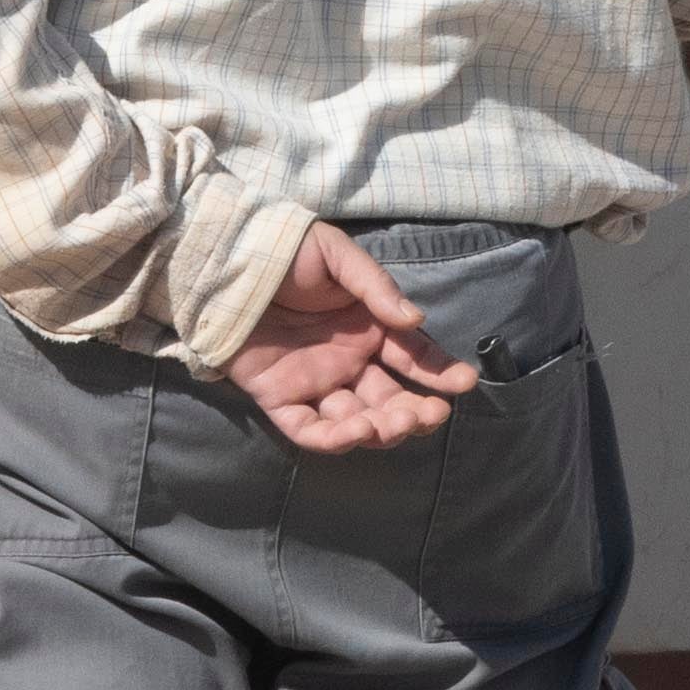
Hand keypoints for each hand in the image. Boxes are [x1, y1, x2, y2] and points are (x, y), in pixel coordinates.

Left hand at [222, 221, 481, 454]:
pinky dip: (334, 438)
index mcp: (366, 328)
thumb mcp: (337, 257)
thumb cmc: (285, 250)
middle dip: (414, 412)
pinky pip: (309, 429)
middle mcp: (346, 360)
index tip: (464, 383)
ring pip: (356, 420)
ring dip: (381, 429)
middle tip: (431, 415)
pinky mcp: (280, 397)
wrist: (224, 259)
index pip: (412, 358)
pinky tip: (356, 432)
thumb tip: (415, 318)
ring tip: (395, 423)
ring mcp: (314, 381)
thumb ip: (376, 289)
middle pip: (389, 398)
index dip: (439, 372)